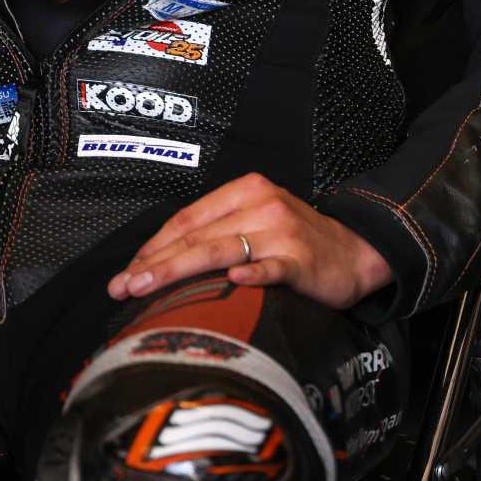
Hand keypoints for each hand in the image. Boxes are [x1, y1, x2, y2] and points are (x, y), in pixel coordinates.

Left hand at [107, 172, 392, 310]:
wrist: (357, 253)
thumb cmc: (299, 243)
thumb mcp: (259, 223)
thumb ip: (219, 233)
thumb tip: (159, 265)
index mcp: (248, 191)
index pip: (188, 217)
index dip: (153, 246)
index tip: (127, 272)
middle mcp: (263, 205)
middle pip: (196, 234)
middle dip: (153, 263)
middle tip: (122, 286)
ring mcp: (283, 232)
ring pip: (220, 250)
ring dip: (177, 271)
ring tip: (146, 290)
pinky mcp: (301, 260)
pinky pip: (269, 268)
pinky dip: (249, 274)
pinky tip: (230, 281)